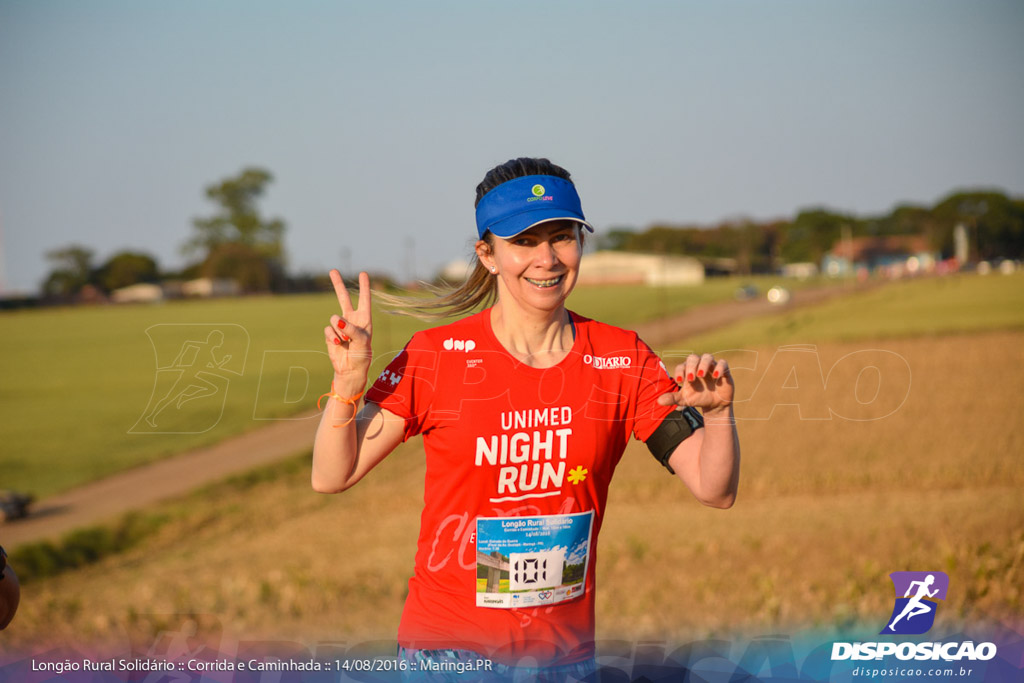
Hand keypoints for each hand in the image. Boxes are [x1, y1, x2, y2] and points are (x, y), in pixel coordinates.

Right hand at [323, 270, 372, 394]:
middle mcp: (352, 320)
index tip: (363, 273)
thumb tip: (336, 319)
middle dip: (338, 284)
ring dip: (339, 330)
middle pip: (343, 298)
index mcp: (364, 319)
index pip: (364, 299)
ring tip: (345, 341)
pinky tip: (338, 344)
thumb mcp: (362, 342)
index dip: (364, 286)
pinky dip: (332, 337)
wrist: (350, 370)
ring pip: (334, 318)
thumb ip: (351, 329)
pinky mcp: (330, 333)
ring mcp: (340, 326)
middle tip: (333, 270)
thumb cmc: (362, 356)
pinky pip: (328, 329)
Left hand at [657, 353, 733, 415]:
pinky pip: (723, 363)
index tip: (679, 381)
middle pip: (693, 358)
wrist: (714, 405)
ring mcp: (711, 367)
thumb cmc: (697, 398)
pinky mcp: (724, 370)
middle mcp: (699, 366)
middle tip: (691, 378)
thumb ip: (673, 398)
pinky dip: (719, 368)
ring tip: (701, 374)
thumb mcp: (685, 399)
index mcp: (688, 371)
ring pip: (707, 357)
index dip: (680, 371)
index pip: (682, 366)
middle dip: (691, 366)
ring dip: (703, 364)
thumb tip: (658, 401)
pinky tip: (716, 376)